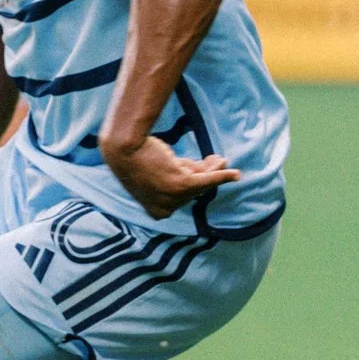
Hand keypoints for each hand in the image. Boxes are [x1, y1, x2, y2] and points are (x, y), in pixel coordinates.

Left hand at [99, 132, 238, 219]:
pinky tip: (235, 174)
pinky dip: (222, 176)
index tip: (196, 170)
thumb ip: (186, 173)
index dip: (192, 181)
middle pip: (193, 190)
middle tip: (216, 160)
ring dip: (212, 169)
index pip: (184, 197)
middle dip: (204, 173)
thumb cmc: (138, 156)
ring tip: (220, 159)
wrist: (123, 146)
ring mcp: (173, 198)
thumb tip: (218, 166)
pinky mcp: (181, 184)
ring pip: (199, 182)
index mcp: (158, 212)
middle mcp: (166, 210)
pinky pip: (207, 180)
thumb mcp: (162, 171)